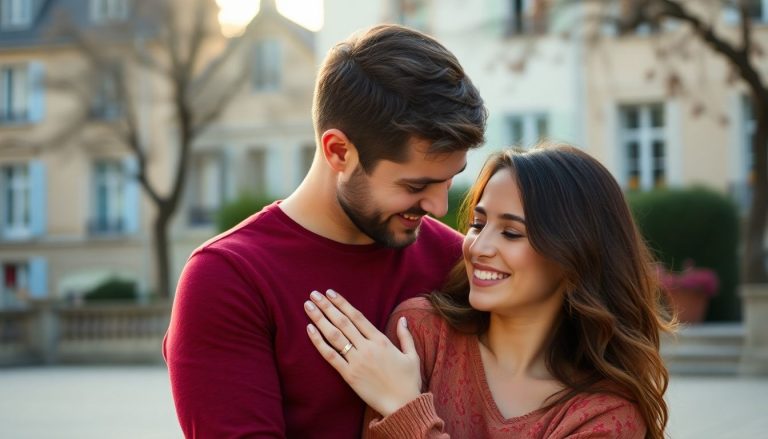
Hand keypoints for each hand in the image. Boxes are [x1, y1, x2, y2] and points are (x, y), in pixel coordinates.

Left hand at [304, 289, 421, 416]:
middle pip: (343, 322)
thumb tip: (403, 319)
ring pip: (335, 335)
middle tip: (314, 294)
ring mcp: (357, 361)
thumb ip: (405, 335)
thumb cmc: (409, 381)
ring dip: (320, 319)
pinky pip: (331, 356)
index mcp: (381, 340)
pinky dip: (319, 342)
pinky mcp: (349, 375)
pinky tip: (310, 330)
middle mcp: (367, 348)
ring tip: (308, 306)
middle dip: (327, 306)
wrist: (403, 405)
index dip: (342, 303)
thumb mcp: (412, 355)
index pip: (357, 317)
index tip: (330, 293)